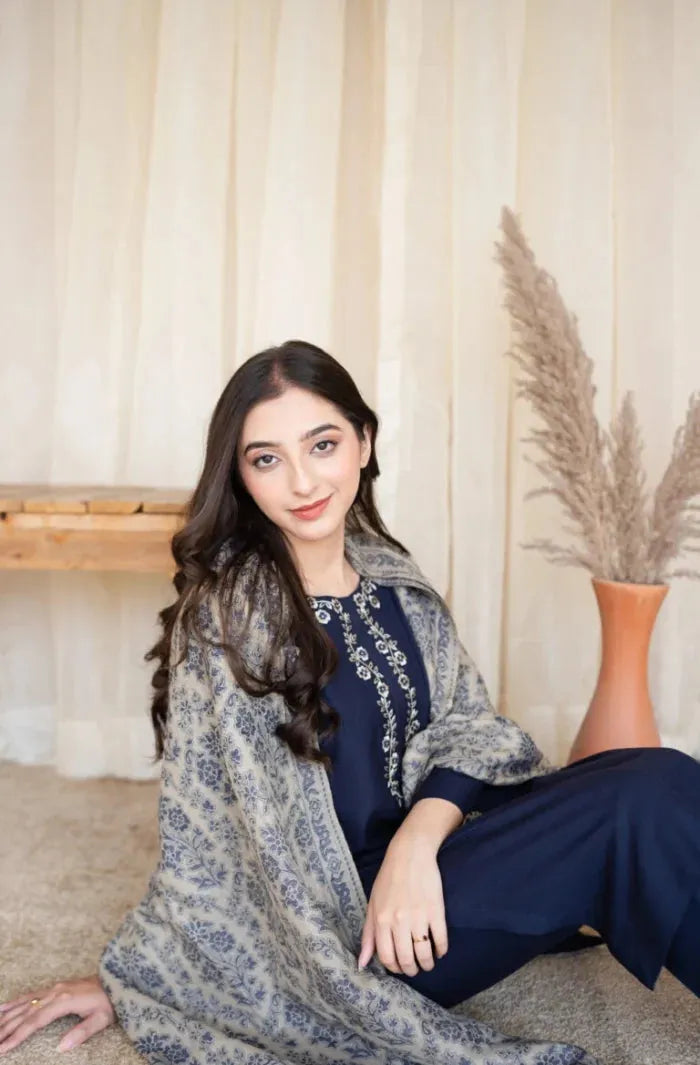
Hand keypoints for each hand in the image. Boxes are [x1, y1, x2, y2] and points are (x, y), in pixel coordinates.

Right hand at [0, 974, 114, 1055]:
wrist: (117, 980)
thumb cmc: (110, 1002)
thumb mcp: (101, 1019)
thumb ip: (81, 1033)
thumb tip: (61, 1048)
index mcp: (64, 1000)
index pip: (35, 1021)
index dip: (18, 1035)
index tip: (4, 1048)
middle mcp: (55, 992)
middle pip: (25, 1013)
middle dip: (6, 1028)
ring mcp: (54, 988)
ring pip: (25, 1003)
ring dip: (7, 1016)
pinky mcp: (55, 987)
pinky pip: (31, 995)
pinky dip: (16, 1002)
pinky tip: (4, 1007)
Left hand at [357, 836, 448, 975]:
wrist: (410, 853)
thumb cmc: (389, 878)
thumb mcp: (373, 904)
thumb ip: (368, 935)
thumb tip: (362, 964)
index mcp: (381, 920)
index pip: (386, 957)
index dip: (394, 967)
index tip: (400, 967)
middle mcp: (399, 921)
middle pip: (406, 959)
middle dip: (411, 970)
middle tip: (415, 969)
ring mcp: (418, 917)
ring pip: (424, 954)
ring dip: (427, 964)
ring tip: (428, 962)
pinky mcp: (436, 911)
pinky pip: (440, 940)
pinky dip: (441, 950)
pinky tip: (439, 950)